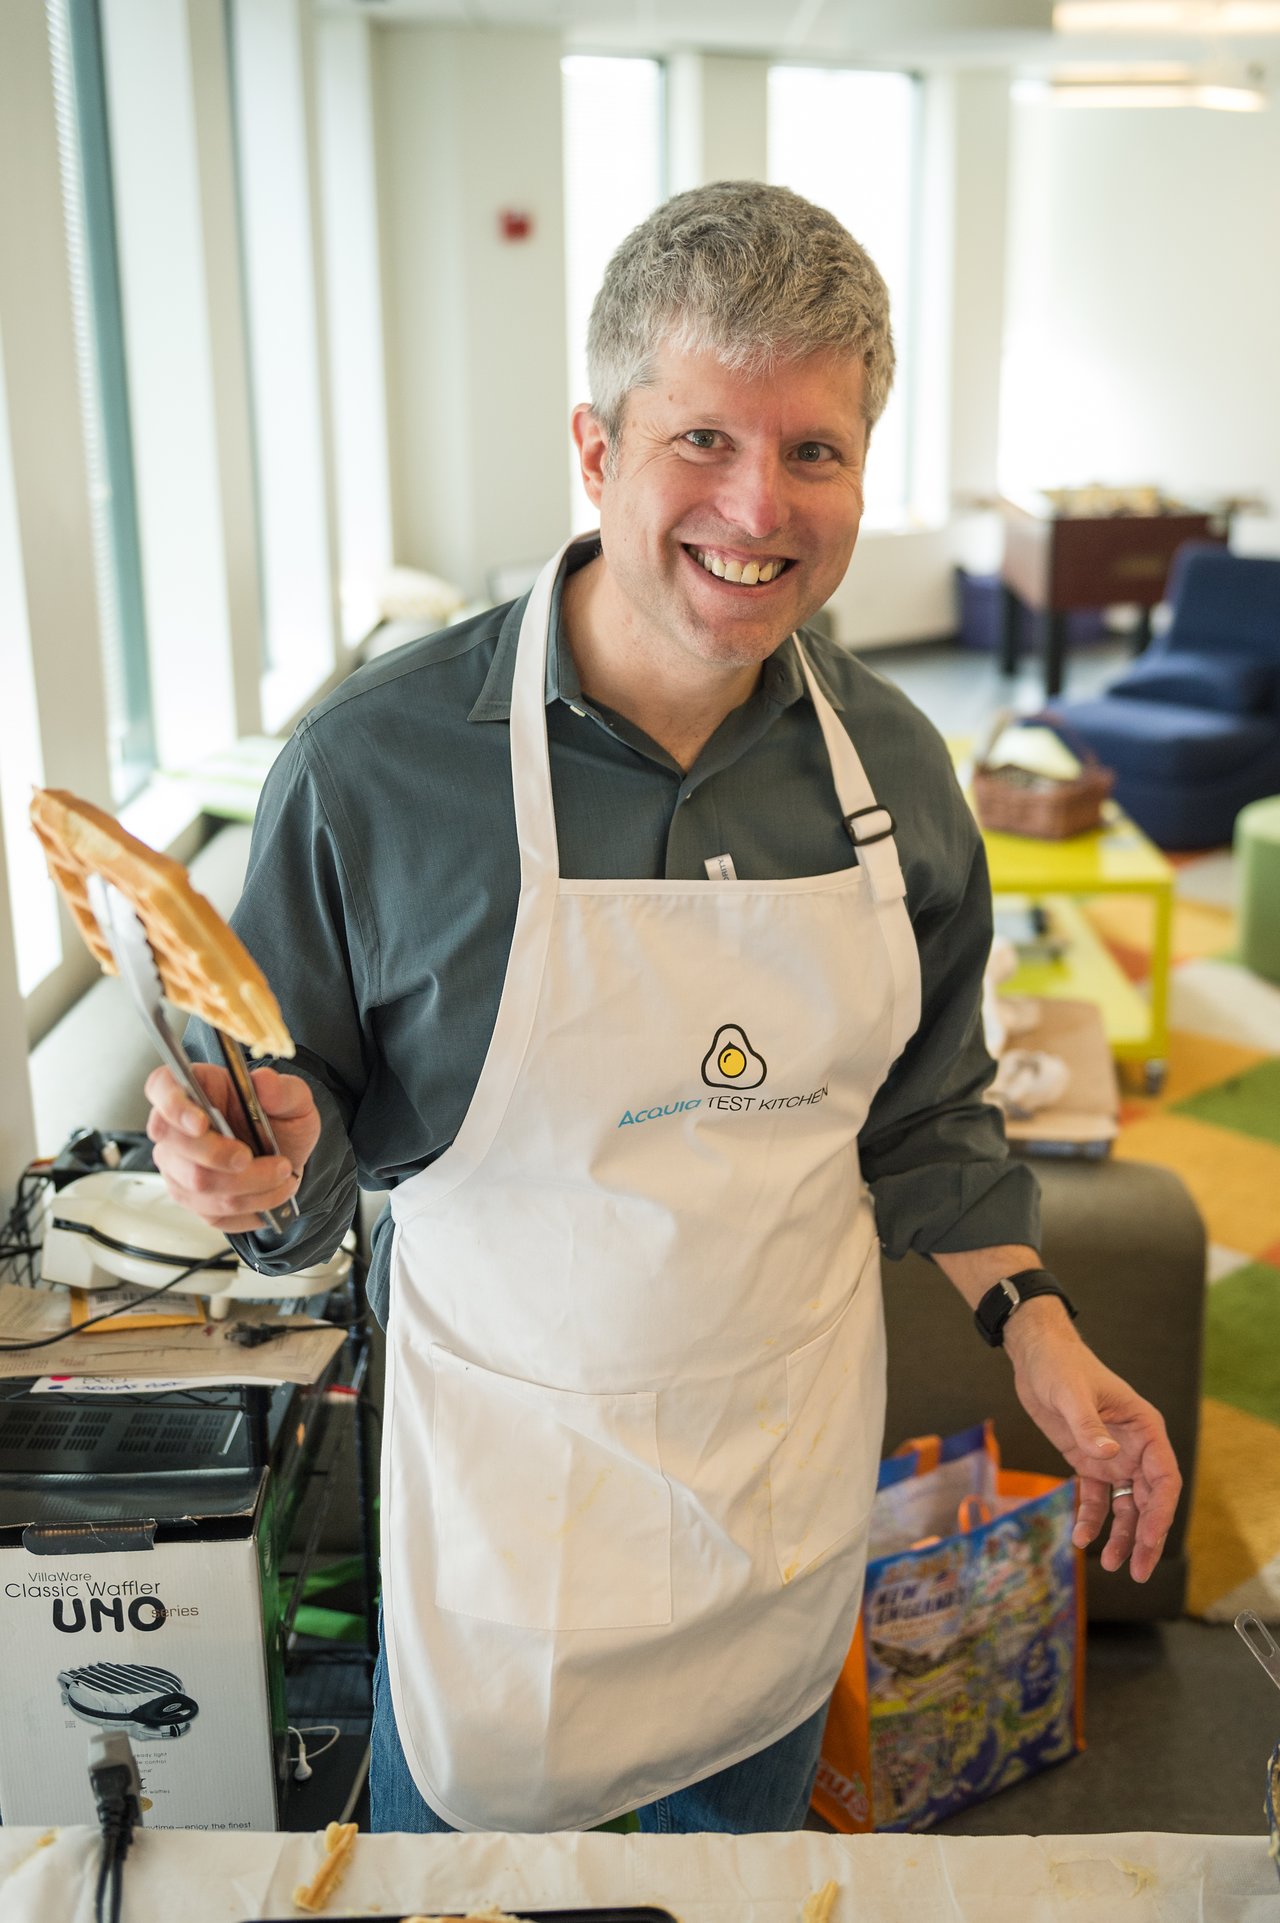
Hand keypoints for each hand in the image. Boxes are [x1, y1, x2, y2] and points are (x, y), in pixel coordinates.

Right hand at [145, 1062, 320, 1233]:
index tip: (200, 1123)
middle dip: (220, 1156)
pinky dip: (250, 1204)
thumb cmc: (281, 1122)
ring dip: (247, 1184)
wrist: (289, 1158)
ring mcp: (177, 1165)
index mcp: (198, 1086)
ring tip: (281, 1173)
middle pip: (176, 1145)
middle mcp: (177, 1126)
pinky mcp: (190, 1197)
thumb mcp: (296, 1099)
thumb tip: (264, 1081)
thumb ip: (284, 1090)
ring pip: (196, 1183)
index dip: (172, 1105)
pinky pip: (212, 1209)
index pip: (162, 1086)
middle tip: (254, 1156)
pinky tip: (271, 1191)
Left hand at [1004, 1299, 1181, 1583]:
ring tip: (1112, 1565)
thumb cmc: (1060, 1365)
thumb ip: (1089, 1425)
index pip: (1165, 1479)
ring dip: (1121, 1535)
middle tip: (1136, 1571)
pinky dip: (1092, 1519)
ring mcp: (1113, 1456)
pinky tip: (1081, 1538)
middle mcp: (1135, 1447)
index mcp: (1145, 1429)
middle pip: (1150, 1500)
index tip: (1150, 1541)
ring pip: (1126, 1504)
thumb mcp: (1071, 1393)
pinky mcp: (1088, 1460)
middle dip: (1145, 1536)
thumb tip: (1109, 1456)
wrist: (1035, 1355)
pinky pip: (1097, 1497)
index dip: (1161, 1513)